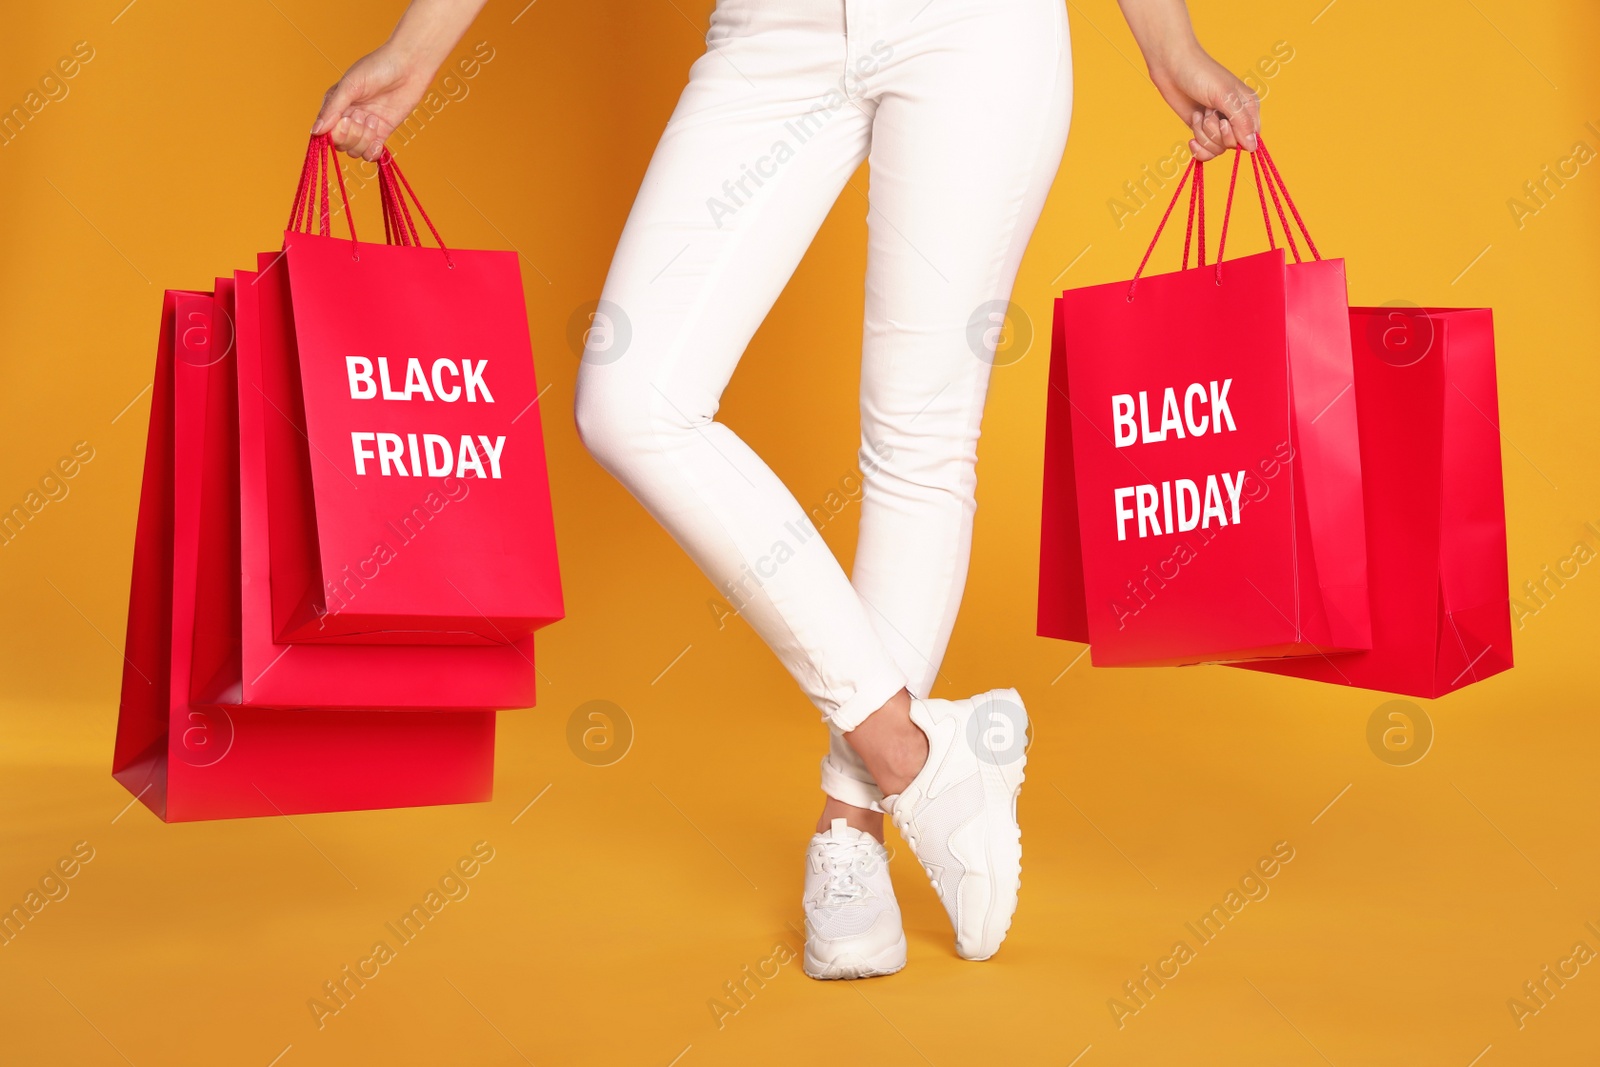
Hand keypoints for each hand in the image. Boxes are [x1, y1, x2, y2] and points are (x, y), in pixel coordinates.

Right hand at [311, 44, 432, 161]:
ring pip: (355, 151)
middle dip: (352, 135)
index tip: (347, 120)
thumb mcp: (351, 85)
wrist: (409, 65)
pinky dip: (373, 152)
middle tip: (363, 115)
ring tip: (374, 119)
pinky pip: (371, 153)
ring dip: (364, 140)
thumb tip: (316, 131)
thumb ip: (333, 109)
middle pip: (341, 144)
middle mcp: (349, 117)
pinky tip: (378, 141)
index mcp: (336, 105)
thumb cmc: (377, 67)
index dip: (337, 132)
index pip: (327, 132)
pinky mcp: (383, 132)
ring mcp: (366, 126)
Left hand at [1148, 46, 1259, 160]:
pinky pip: (1206, 152)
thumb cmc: (1200, 74)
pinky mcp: (1201, 130)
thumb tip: (1252, 147)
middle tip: (1207, 112)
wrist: (1171, 67)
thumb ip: (1240, 121)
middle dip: (1215, 133)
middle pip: (1232, 145)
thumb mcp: (1224, 96)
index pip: (1251, 137)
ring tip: (1197, 115)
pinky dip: (1198, 148)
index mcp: (1248, 106)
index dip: (1236, 137)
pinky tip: (1191, 139)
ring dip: (1203, 135)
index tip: (1223, 122)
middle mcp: (1235, 118)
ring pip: (1217, 149)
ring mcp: (1217, 125)